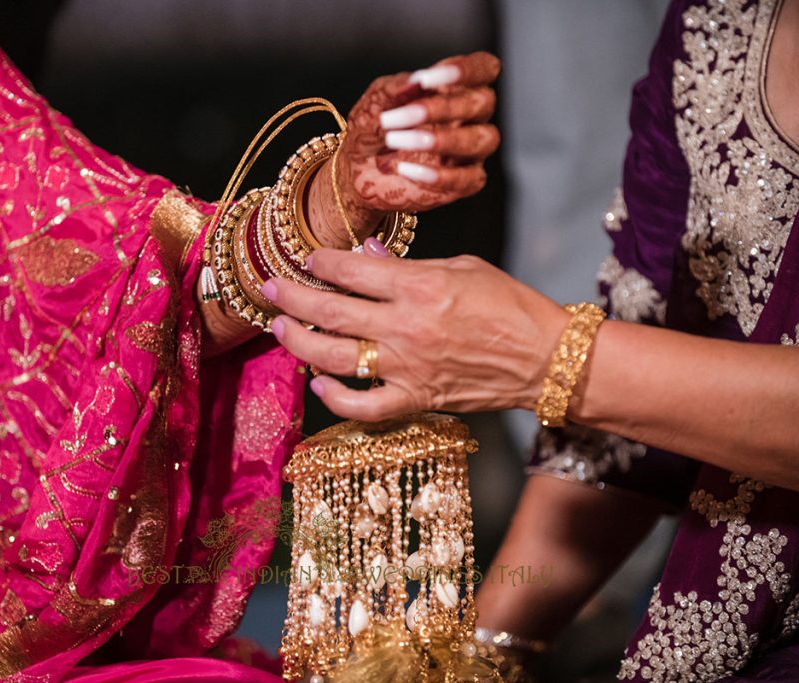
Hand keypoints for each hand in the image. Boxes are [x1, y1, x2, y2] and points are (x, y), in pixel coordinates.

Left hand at [260, 241, 566, 421]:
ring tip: (281, 330)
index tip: (306, 258)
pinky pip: (363, 406)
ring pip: (335, 358)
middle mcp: (405, 327)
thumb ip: (407, 266)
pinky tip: (319, 384)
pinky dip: (336, 398)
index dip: (321, 262)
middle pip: (330, 312)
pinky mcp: (415, 399)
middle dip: (291, 298)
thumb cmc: (511, 306)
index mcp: (419, 286)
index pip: (351, 271)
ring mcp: (407, 367)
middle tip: (270, 289)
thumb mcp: (462, 268)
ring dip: (300, 343)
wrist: (546, 358)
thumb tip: (364, 255)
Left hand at [309, 53, 501, 247]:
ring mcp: (471, 151)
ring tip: (396, 141)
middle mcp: (472, 117)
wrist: (356, 169)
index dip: (464, 70)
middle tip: (395, 118)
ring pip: (484, 139)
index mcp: (457, 88)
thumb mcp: (376, 102)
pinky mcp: (465, 182)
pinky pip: (468, 178)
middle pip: (483, 103)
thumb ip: (395, 89)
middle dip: (440, 108)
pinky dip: (437, 175)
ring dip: (441, 139)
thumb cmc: (373, 127)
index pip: (484, 68)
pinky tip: (404, 168)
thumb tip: (415, 82)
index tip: (425, 79)